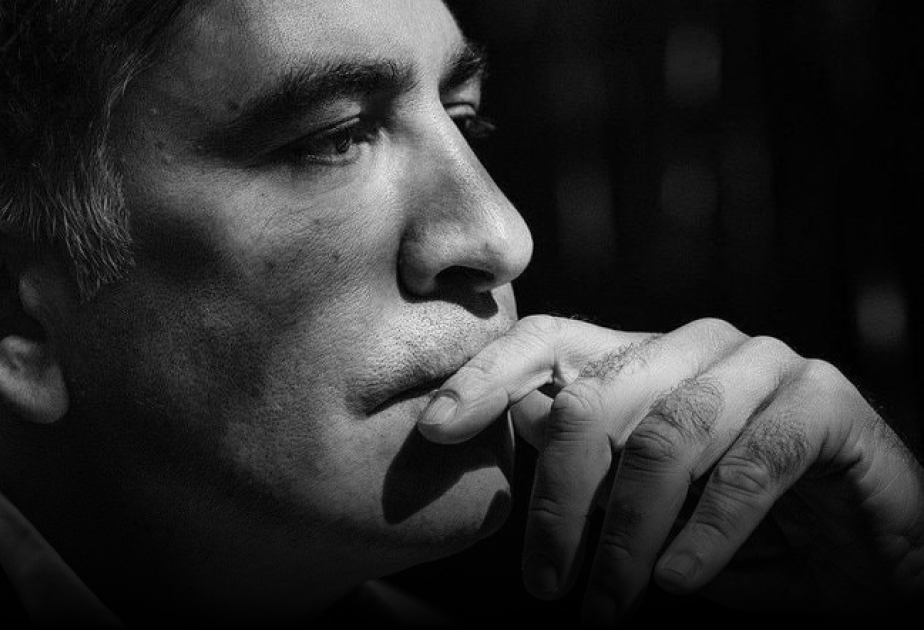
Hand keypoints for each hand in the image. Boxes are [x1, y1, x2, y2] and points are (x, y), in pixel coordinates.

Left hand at [416, 315, 923, 623]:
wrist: (866, 554)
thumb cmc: (738, 529)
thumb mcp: (645, 502)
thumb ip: (585, 460)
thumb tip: (512, 420)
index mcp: (643, 360)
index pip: (547, 342)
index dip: (485, 377)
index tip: (433, 430)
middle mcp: (696, 347)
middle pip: (593, 398)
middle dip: (556, 501)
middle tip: (541, 583)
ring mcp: (762, 365)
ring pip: (666, 435)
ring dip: (626, 535)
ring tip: (606, 607)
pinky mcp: (824, 401)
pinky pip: (752, 462)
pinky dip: (708, 531)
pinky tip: (678, 582)